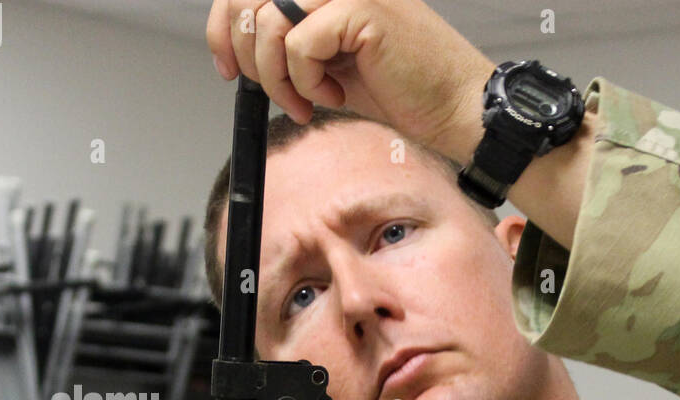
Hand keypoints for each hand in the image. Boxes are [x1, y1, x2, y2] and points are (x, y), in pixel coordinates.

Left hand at [206, 0, 494, 158]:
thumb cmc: (402, 91)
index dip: (224, 24)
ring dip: (277, 77)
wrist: (455, 109)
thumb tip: (238, 46)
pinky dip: (307, 82)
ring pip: (268, 20)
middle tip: (279, 94)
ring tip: (308, 102)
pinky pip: (299, 44)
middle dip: (247, 56)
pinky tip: (336, 98)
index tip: (228, 67)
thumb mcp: (330, 62)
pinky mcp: (360, 8)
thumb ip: (289, 43)